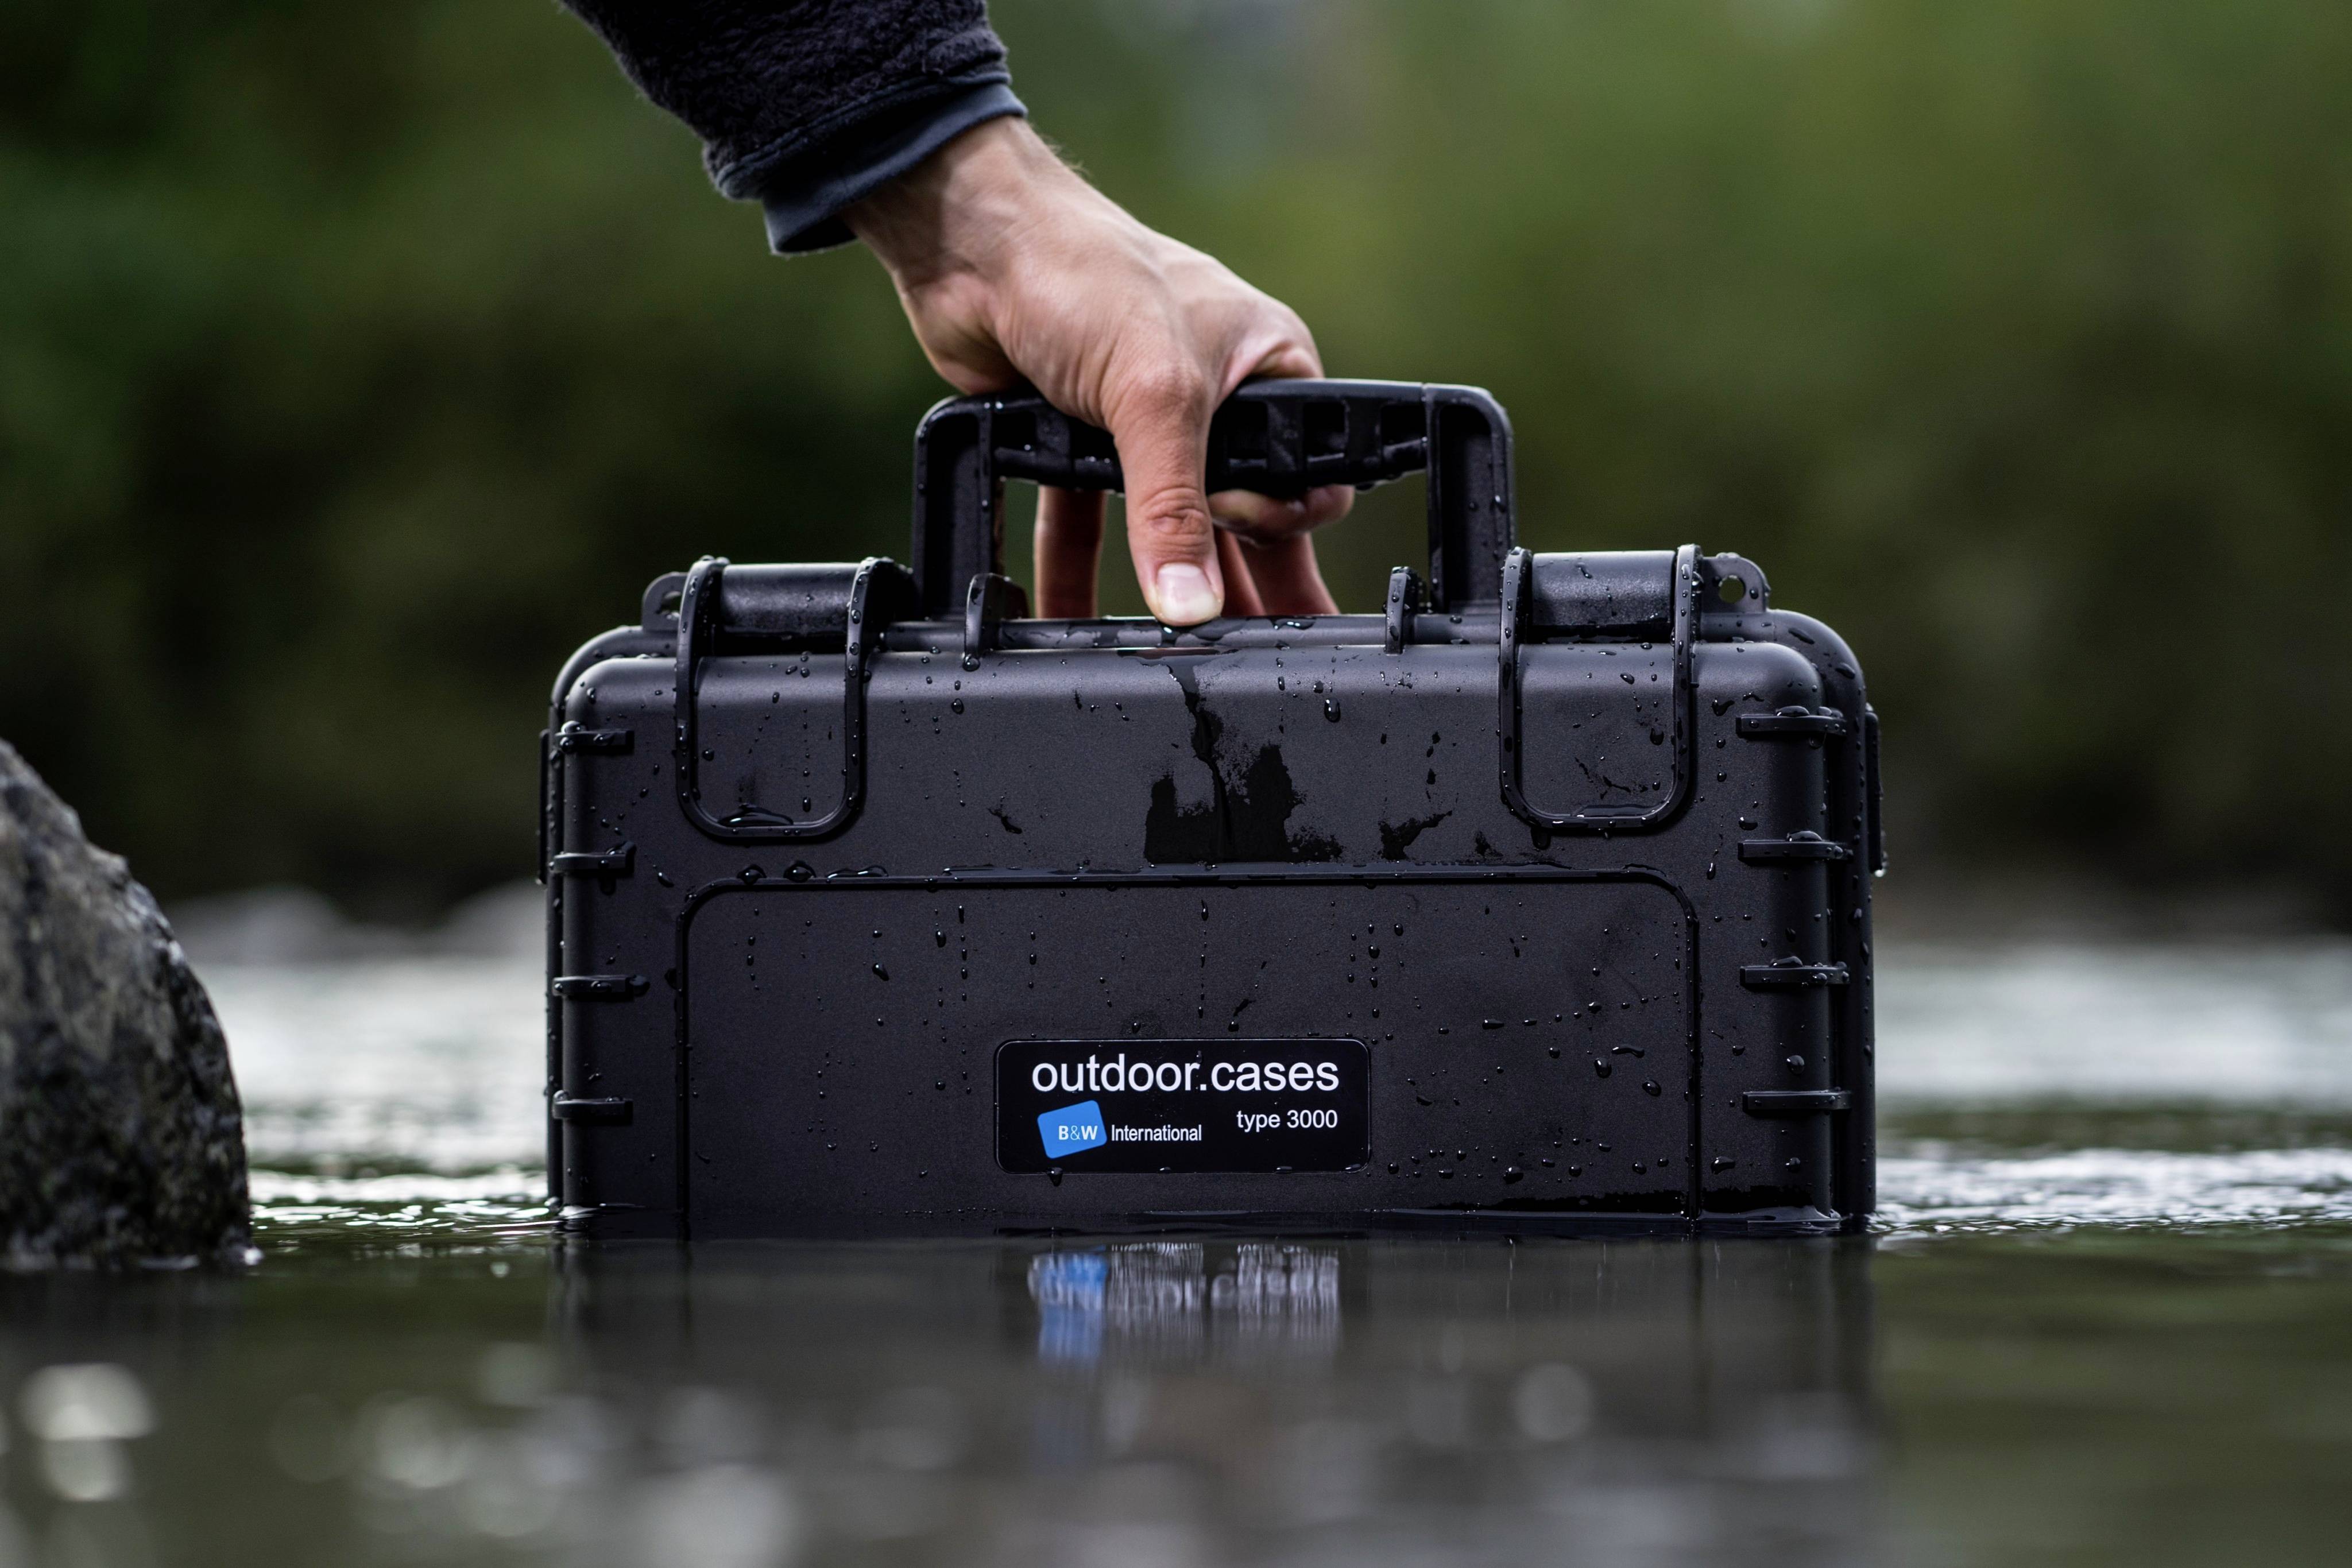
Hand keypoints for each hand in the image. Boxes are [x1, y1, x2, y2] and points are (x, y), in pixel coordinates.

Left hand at [845, 118, 1352, 624]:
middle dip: (1245, 587)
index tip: (1237, 534)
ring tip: (1179, 663)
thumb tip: (1191, 603)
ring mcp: (1145, 421)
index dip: (1281, 522)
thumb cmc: (1087, 271)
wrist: (974, 242)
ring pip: (1165, 526)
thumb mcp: (1154, 396)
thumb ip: (1175, 510)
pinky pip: (1091, 523)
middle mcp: (1216, 398)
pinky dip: (1079, 572)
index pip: (1305, 476)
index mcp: (1268, 370)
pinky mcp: (1080, 439)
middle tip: (1261, 657)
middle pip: (1242, 516)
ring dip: (1163, 589)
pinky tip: (1073, 622)